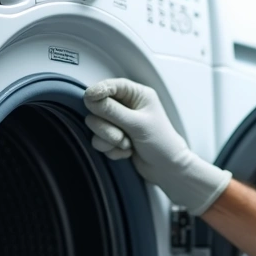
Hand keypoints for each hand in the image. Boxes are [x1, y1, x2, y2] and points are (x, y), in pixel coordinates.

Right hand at [84, 78, 230, 215]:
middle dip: (107, 126)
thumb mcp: (138, 125)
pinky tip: (127, 152)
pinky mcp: (112, 138)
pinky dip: (112, 150)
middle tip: (123, 137)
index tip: (89, 98)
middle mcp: (126, 106)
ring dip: (110, 140)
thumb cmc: (161, 143)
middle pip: (98, 107)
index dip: (98, 90)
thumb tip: (90, 98)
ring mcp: (118, 122)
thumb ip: (113, 111)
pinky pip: (99, 141)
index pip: (111, 85)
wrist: (166, 169)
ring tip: (128, 145)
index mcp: (137, 95)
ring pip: (96, 125)